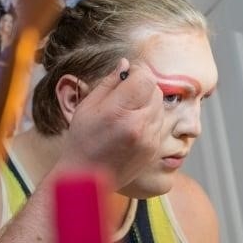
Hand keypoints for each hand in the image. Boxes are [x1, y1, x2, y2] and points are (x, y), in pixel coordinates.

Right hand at [60, 58, 163, 188]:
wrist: (87, 178)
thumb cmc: (82, 141)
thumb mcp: (87, 107)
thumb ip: (109, 83)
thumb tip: (125, 64)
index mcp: (119, 111)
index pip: (144, 78)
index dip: (136, 73)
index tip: (126, 77)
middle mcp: (138, 125)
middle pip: (155, 90)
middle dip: (142, 87)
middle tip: (125, 96)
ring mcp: (149, 139)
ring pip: (160, 107)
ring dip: (147, 104)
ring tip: (127, 114)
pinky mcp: (154, 149)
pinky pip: (159, 124)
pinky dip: (149, 120)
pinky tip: (131, 128)